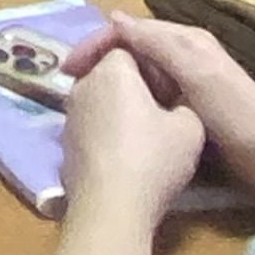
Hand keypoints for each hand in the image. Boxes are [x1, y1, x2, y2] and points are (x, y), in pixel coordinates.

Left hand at [47, 47, 207, 254]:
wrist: (110, 206)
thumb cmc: (153, 159)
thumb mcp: (190, 128)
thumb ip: (184, 106)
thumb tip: (174, 107)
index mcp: (111, 71)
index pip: (128, 48)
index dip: (152, 65)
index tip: (170, 90)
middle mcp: (82, 86)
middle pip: (110, 73)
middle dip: (135, 87)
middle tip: (162, 113)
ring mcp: (68, 116)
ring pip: (98, 101)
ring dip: (119, 112)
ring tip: (146, 138)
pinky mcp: (64, 145)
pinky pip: (90, 127)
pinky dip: (106, 134)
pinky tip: (125, 159)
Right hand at [65, 13, 254, 238]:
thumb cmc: (235, 117)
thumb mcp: (194, 73)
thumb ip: (157, 43)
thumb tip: (116, 19)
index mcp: (186, 41)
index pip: (128, 30)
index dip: (96, 46)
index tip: (67, 73)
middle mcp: (186, 56)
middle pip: (132, 50)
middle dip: (100, 65)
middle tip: (72, 93)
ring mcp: (190, 85)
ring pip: (140, 75)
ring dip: (113, 86)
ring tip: (88, 107)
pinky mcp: (191, 111)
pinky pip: (151, 98)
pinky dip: (131, 104)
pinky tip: (121, 122)